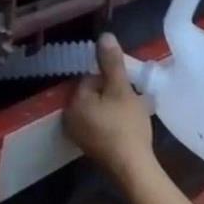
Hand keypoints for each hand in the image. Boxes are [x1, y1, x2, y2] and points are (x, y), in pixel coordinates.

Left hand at [64, 33, 153, 175]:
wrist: (132, 167)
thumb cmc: (126, 126)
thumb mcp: (122, 90)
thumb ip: (112, 63)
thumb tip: (104, 36)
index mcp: (74, 102)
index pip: (90, 77)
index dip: (111, 78)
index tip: (129, 84)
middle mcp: (70, 118)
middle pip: (92, 94)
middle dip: (111, 92)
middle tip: (133, 97)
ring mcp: (79, 135)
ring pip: (97, 110)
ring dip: (113, 107)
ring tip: (133, 111)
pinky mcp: (90, 147)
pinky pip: (99, 125)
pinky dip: (112, 122)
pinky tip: (127, 126)